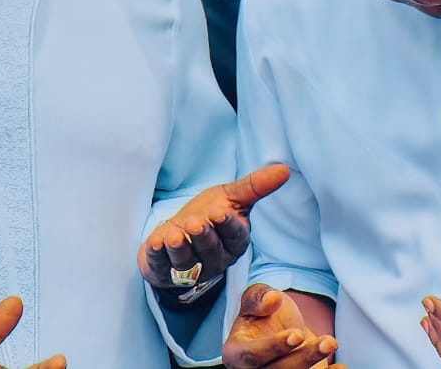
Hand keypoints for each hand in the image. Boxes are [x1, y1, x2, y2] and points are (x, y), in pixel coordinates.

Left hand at [139, 164, 289, 289]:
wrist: (176, 234)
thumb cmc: (208, 215)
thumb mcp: (229, 197)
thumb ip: (254, 186)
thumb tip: (285, 169)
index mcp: (233, 241)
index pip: (234, 235)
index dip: (227, 225)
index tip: (220, 212)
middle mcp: (214, 258)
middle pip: (211, 249)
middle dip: (203, 236)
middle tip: (195, 222)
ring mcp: (189, 267)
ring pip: (187, 261)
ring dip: (180, 248)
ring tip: (174, 234)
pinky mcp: (164, 270)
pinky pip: (161, 266)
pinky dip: (158, 255)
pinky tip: (154, 243)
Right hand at [224, 284, 340, 368]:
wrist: (278, 328)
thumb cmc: (263, 314)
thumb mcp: (255, 297)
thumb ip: (258, 296)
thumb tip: (271, 300)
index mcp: (236, 353)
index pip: (253, 356)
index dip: (275, 347)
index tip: (297, 335)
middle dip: (304, 359)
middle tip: (327, 341)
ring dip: (316, 367)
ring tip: (333, 345)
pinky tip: (340, 366)